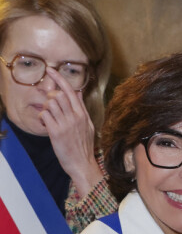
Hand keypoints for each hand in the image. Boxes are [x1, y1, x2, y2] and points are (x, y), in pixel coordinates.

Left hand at [39, 67, 103, 196]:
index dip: (59, 78)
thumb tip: (78, 92)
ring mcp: (65, 124)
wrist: (82, 163)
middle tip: (50, 106)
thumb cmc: (84, 145)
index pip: (70, 91)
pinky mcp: (56, 132)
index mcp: (83, 114)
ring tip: (49, 117)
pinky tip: (45, 124)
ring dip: (45, 108)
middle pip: (58, 95)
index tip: (51, 70)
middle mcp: (75, 117)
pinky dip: (41, 117)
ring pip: (50, 104)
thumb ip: (82, 108)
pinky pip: (44, 115)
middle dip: (50, 97)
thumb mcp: (88, 125)